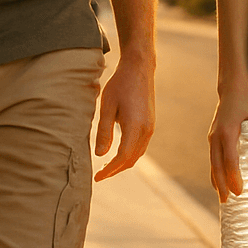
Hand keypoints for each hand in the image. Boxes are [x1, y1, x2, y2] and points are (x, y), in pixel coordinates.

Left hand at [94, 54, 155, 180]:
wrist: (139, 69)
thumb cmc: (120, 84)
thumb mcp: (106, 106)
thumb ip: (103, 132)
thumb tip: (100, 155)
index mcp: (135, 126)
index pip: (122, 157)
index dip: (109, 170)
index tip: (97, 178)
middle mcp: (146, 130)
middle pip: (131, 159)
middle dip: (115, 170)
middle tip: (100, 176)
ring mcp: (150, 128)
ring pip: (137, 154)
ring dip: (123, 164)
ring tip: (107, 167)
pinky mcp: (150, 124)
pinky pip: (141, 146)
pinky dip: (129, 155)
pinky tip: (118, 153)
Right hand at [208, 80, 247, 202]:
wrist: (231, 87)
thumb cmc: (247, 100)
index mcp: (228, 132)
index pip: (230, 160)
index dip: (234, 177)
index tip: (239, 191)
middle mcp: (216, 136)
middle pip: (217, 166)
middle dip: (222, 184)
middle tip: (227, 201)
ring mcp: (212, 137)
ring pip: (212, 163)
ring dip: (216, 180)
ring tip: (222, 197)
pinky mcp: (213, 137)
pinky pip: (213, 158)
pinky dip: (215, 171)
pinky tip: (219, 181)